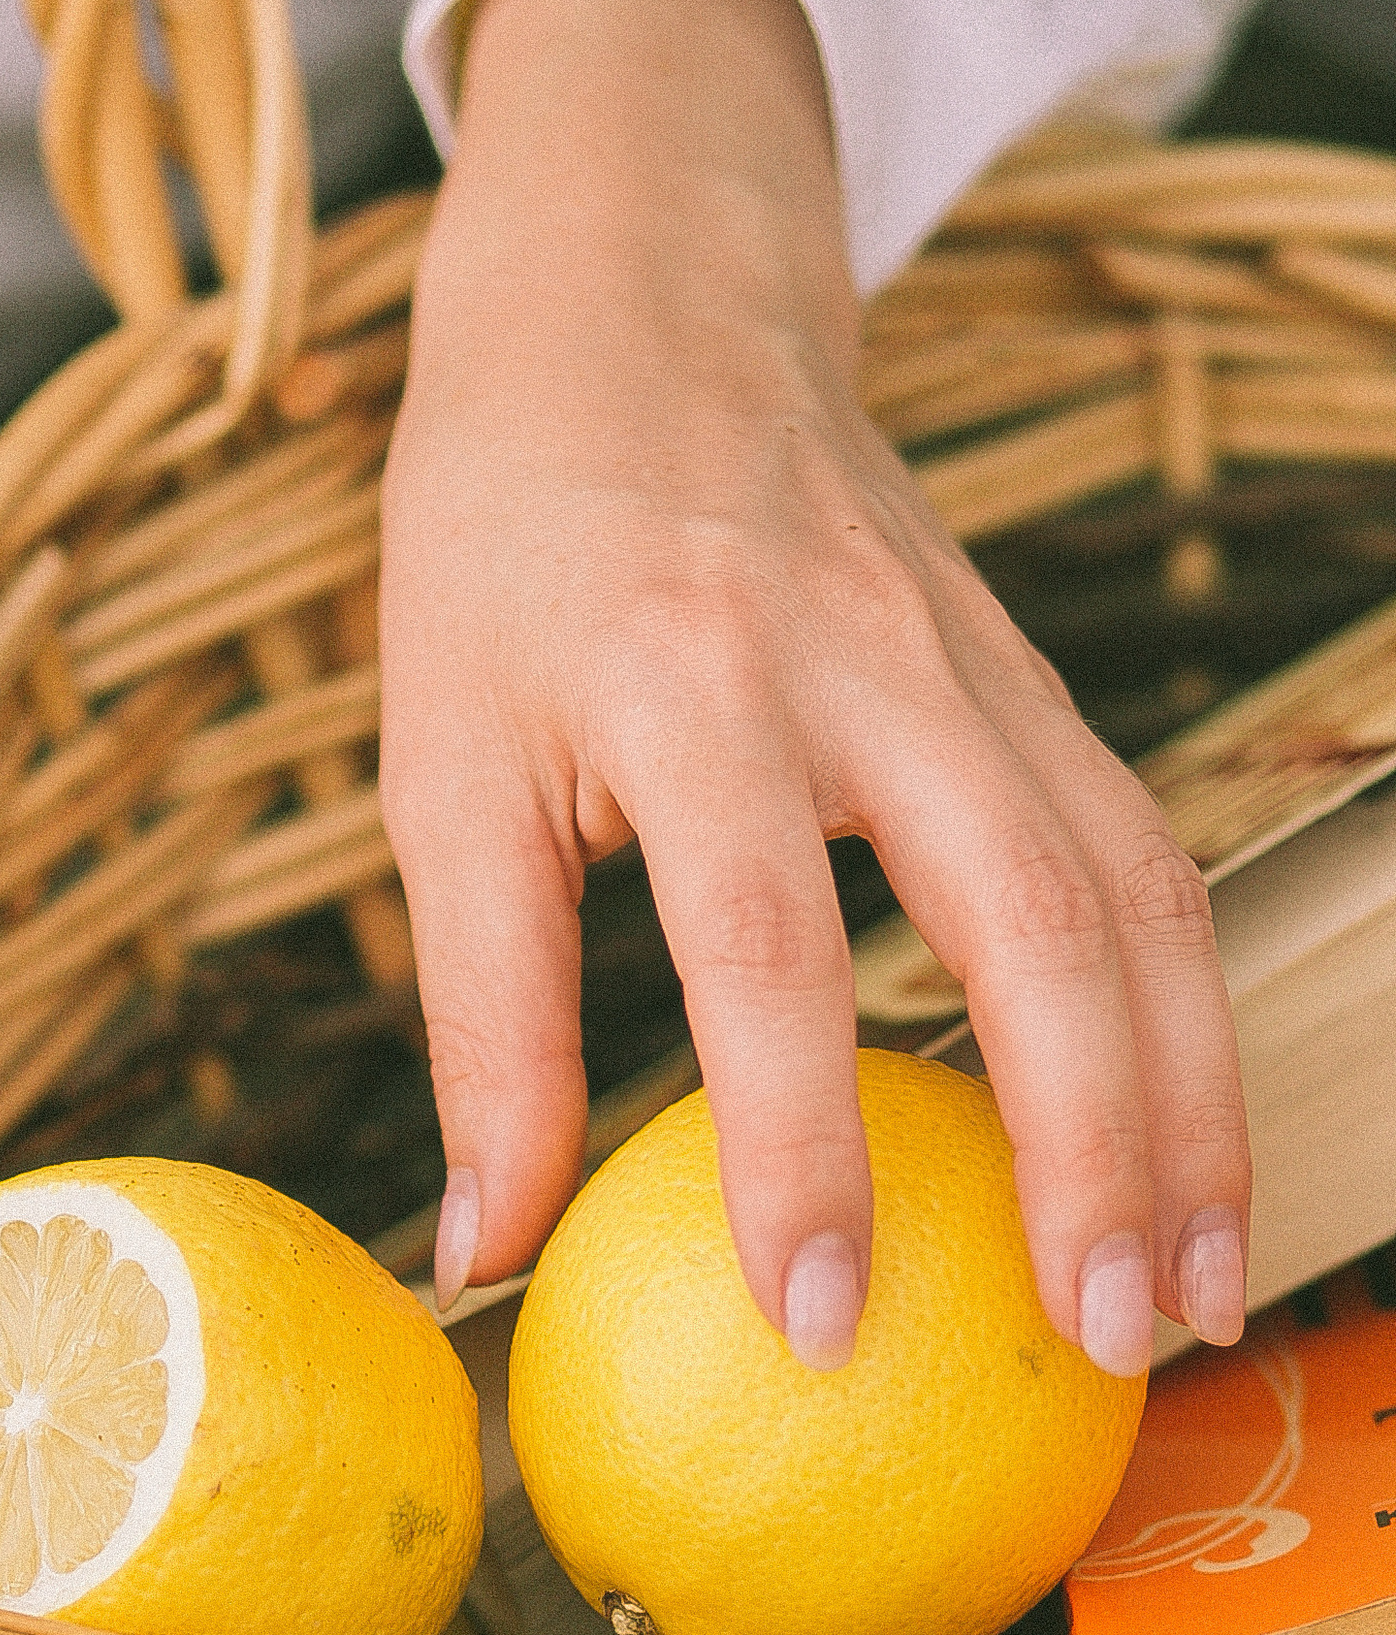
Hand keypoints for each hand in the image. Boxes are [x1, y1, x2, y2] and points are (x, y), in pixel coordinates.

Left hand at [379, 0, 1248, 1373]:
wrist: (641, 292)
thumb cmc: (508, 547)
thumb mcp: (440, 766)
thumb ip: (477, 1020)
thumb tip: (481, 1258)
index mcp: (685, 686)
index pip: (766, 950)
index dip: (800, 1150)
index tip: (821, 1325)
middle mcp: (867, 666)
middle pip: (1035, 917)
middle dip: (1096, 1146)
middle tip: (1108, 1342)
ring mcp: (977, 663)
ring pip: (1136, 889)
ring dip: (1189, 1099)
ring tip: (1195, 1288)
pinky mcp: (1029, 681)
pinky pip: (1142, 853)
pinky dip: (1179, 1011)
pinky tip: (1182, 1146)